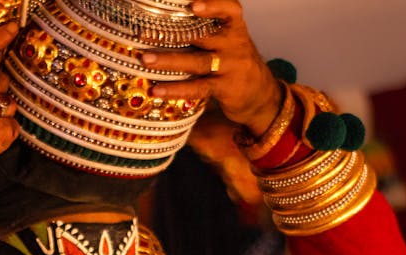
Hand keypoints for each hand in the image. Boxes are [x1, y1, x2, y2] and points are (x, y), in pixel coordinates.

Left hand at [140, 1, 281, 133]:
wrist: (261, 95)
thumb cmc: (235, 62)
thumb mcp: (229, 40)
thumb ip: (207, 28)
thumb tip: (166, 21)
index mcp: (234, 28)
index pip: (229, 10)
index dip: (213, 6)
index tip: (192, 6)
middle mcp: (233, 44)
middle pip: (202, 35)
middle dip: (171, 33)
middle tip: (144, 33)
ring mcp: (229, 67)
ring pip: (196, 61)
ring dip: (168, 60)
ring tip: (145, 59)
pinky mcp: (224, 88)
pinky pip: (198, 88)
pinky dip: (175, 89)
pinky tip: (156, 90)